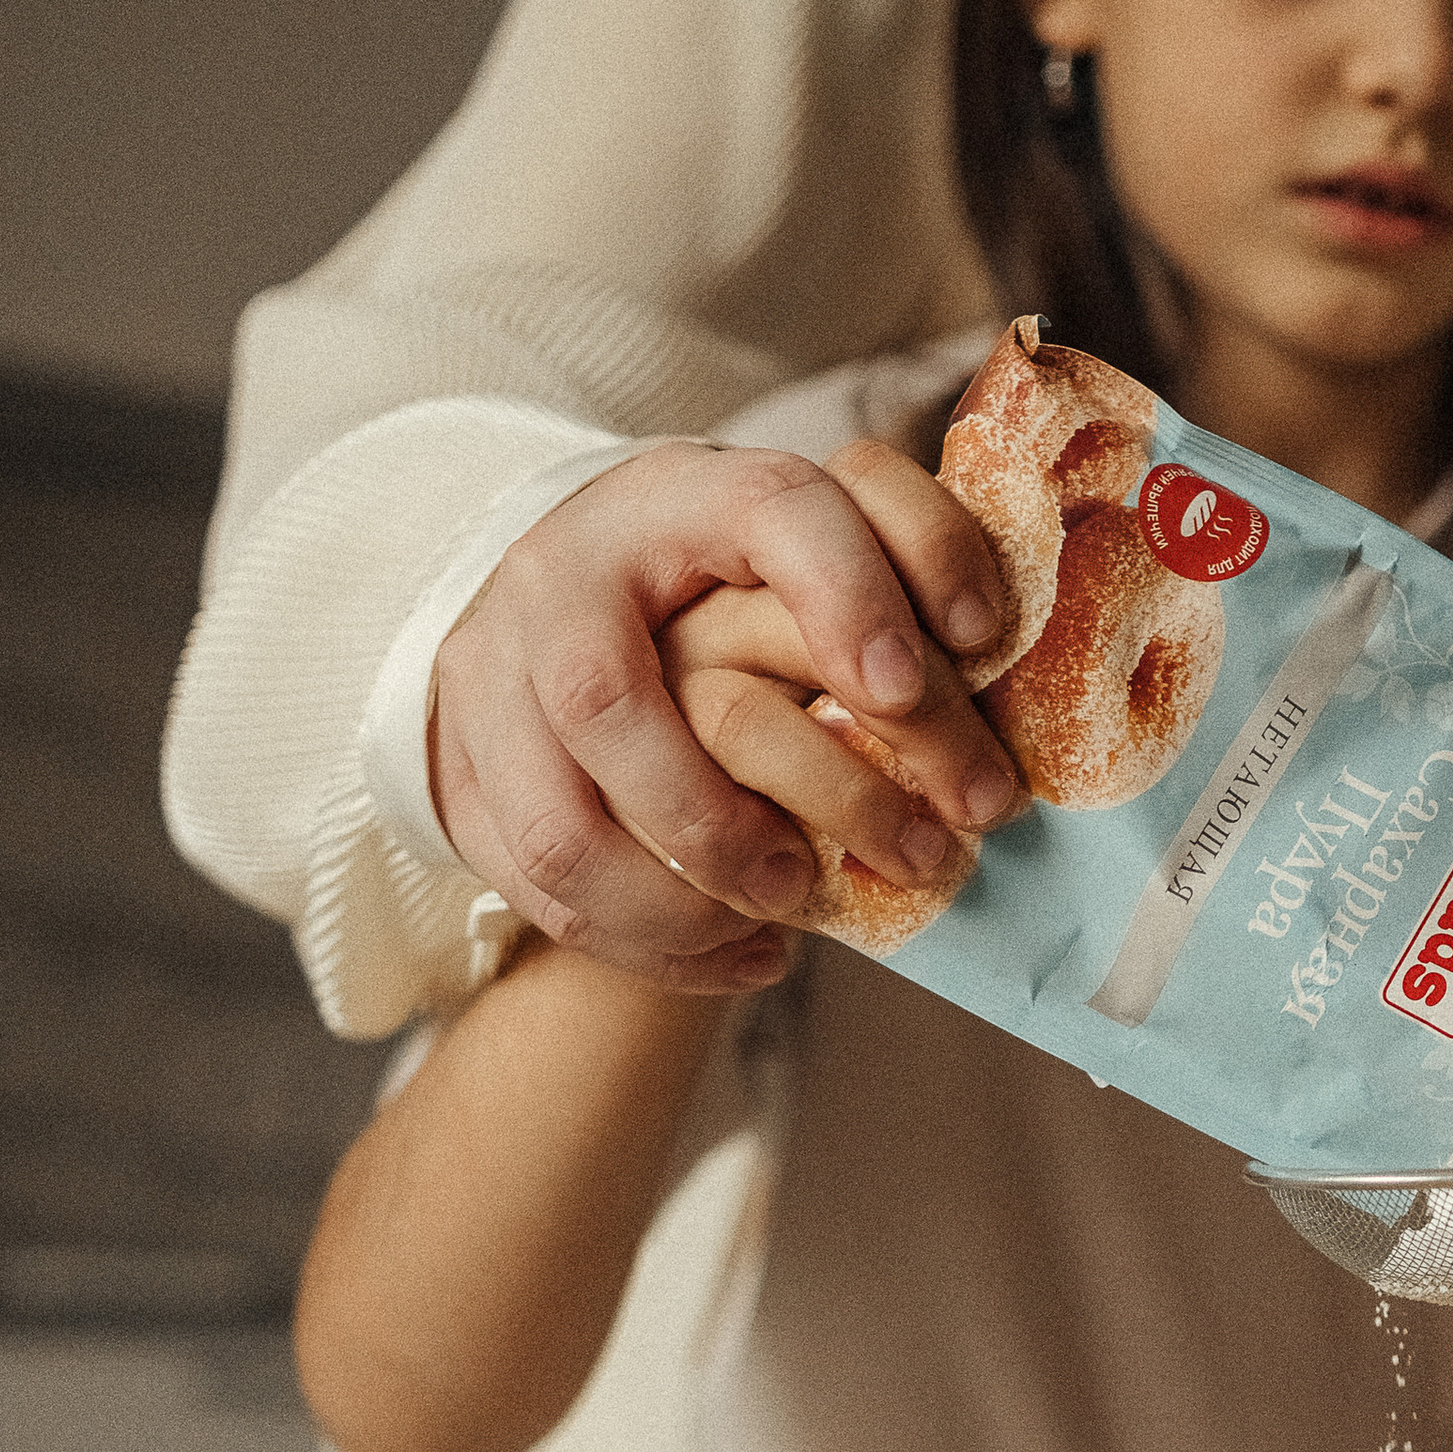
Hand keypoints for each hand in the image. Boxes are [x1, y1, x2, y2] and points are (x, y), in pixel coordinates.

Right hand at [429, 439, 1017, 989]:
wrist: (583, 583)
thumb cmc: (739, 568)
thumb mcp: (815, 537)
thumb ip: (904, 560)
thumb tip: (987, 636)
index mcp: (679, 496)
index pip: (767, 514)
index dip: (844, 596)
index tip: (909, 686)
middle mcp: (562, 579)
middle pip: (613, 704)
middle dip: (741, 812)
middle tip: (899, 853)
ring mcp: (493, 684)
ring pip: (565, 830)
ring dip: (690, 901)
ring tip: (802, 916)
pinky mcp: (465, 776)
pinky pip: (544, 895)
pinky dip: (656, 949)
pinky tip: (751, 955)